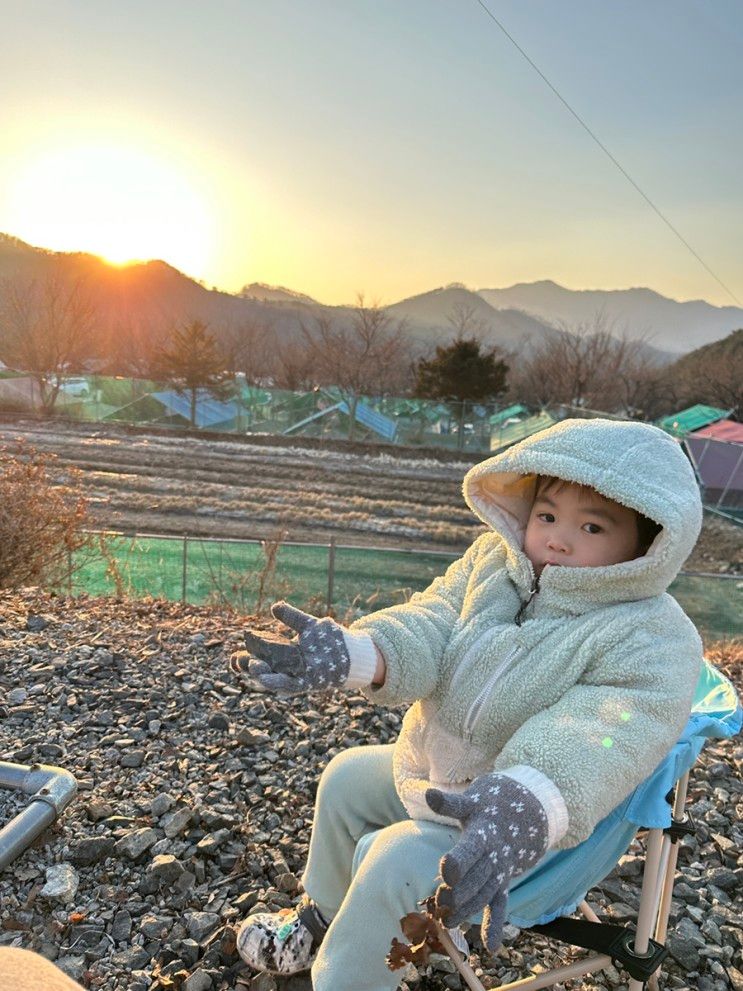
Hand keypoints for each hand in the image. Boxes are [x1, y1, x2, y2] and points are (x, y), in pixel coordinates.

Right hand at [229, 601, 350, 695]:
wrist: (352, 654)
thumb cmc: (330, 641)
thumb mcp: (309, 626)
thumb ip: (292, 617)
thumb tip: (275, 606)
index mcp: (282, 656)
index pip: (257, 658)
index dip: (242, 660)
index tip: (233, 656)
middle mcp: (286, 669)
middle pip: (261, 670)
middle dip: (248, 666)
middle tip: (238, 659)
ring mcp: (295, 677)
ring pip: (272, 679)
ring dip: (260, 675)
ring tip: (252, 667)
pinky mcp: (307, 682)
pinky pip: (289, 685)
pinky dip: (277, 682)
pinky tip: (266, 678)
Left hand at [425, 773, 548, 950]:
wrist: (523, 813)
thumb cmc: (487, 806)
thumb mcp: (470, 800)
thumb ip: (450, 803)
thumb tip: (428, 794)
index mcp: (484, 832)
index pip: (472, 848)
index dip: (460, 861)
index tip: (446, 873)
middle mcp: (495, 855)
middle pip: (477, 877)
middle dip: (459, 892)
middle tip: (439, 902)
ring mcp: (501, 870)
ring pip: (485, 894)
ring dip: (468, 909)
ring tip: (447, 922)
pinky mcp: (503, 881)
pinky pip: (500, 904)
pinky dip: (496, 924)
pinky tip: (491, 948)